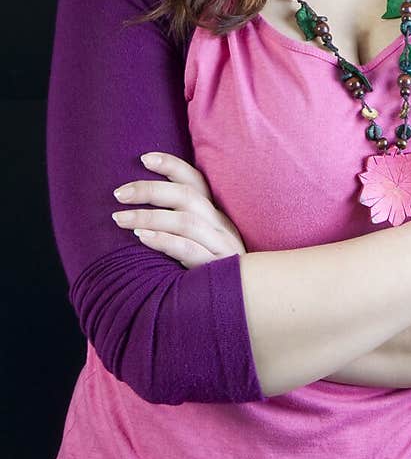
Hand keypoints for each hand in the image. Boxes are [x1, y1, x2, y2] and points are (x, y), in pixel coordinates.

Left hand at [111, 151, 245, 266]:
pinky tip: (142, 238)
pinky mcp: (217, 267)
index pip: (196, 181)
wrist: (243, 300)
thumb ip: (182, 223)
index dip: (172, 166)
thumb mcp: (203, 242)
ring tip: (119, 219)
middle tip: (118, 194)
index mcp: (216, 214)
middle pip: (187, 196)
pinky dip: (164, 240)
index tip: (144, 158)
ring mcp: (221, 246)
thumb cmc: (212, 271)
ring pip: (185, 221)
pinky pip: (188, 249)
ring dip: (149, 216)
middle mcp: (221, 225)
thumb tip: (142, 209)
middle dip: (150, 190)